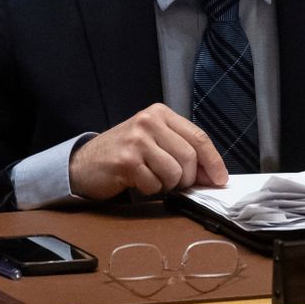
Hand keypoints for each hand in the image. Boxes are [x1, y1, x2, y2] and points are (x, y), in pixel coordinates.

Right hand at [69, 103, 227, 199]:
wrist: (84, 163)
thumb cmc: (125, 153)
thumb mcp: (154, 140)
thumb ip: (182, 149)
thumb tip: (214, 175)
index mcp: (160, 113)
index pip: (198, 137)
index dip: (213, 161)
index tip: (220, 179)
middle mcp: (149, 122)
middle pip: (189, 157)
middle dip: (187, 178)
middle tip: (176, 184)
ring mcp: (136, 140)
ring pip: (174, 173)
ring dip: (168, 185)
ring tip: (154, 179)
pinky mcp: (126, 161)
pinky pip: (154, 185)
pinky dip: (151, 190)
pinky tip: (139, 182)